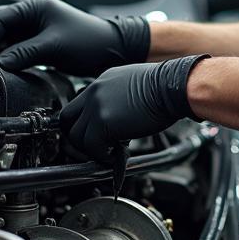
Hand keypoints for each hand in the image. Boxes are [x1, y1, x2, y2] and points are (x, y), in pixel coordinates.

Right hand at [0, 0, 149, 76]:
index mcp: (34, 7)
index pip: (0, 17)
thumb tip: (0, 62)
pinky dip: (1, 56)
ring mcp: (31, 30)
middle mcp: (30, 16)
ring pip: (0, 36)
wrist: (111, 50)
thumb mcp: (56, 45)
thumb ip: (26, 52)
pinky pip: (11, 48)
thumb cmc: (89, 41)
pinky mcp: (34, 45)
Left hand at [61, 55, 208, 163]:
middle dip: (77, 137)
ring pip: (76, 137)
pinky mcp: (103, 123)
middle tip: (91, 147)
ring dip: (90, 149)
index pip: (77, 105)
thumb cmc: (163, 89)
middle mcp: (94, 92)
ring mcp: (96, 107)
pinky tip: (114, 156)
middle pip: (66, 119)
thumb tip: (115, 120)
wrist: (172, 87)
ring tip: (108, 152)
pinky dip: (101, 156)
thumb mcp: (132, 86)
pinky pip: (91, 147)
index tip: (89, 134)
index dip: (81, 123)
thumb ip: (117, 100)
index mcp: (101, 83)